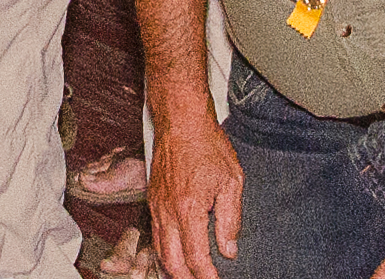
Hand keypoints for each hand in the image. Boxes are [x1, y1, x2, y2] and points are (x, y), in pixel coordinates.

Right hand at [142, 104, 246, 278]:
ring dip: (173, 267)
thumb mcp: (232, 181)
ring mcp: (157, 205)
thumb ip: (230, 220)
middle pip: (172, 260)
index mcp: (189, 209)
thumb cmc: (208, 145)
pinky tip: (176, 252)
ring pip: (159, 248)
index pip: (196, 257)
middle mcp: (168, 211)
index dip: (207, 276)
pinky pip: (155, 232)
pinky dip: (164, 249)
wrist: (181, 120)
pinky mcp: (152, 198)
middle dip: (186, 278)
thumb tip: (228, 250)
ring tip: (190, 275)